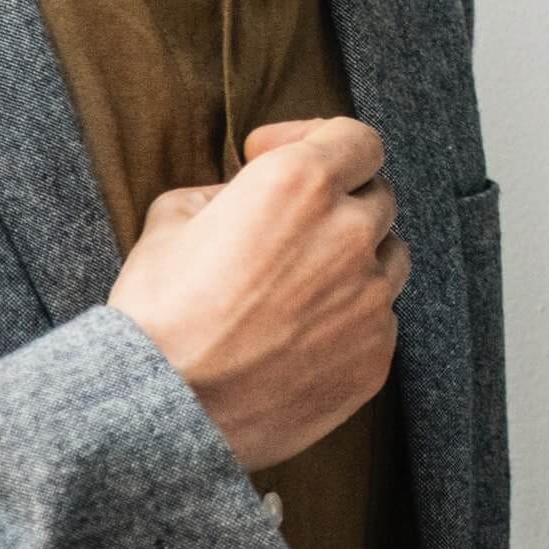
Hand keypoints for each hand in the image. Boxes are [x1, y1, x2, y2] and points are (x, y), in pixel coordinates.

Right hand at [110, 119, 407, 470]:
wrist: (165, 410)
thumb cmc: (159, 312)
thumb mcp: (172, 216)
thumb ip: (225, 189)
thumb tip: (244, 194)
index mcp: (301, 184)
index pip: (358, 138)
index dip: (317, 139)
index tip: (279, 157)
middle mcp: (350, 234)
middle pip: (377, 197)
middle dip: (337, 201)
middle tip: (289, 225)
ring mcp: (370, 300)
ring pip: (389, 259)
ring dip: (354, 258)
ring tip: (300, 282)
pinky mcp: (374, 357)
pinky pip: (380, 321)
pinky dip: (350, 317)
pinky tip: (302, 333)